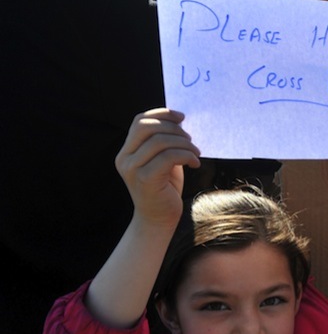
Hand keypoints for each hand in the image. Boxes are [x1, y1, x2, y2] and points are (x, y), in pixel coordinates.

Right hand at [116, 108, 199, 227]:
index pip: (140, 121)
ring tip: (196, 153)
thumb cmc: (164, 189)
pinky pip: (168, 157)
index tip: (182, 118)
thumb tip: (178, 120)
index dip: (162, 114)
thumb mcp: (163, 160)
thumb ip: (164, 142)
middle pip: (148, 127)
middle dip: (174, 129)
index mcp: (127, 151)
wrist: (158, 219)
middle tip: (191, 140)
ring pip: (160, 141)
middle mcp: (125, 158)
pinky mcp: (145, 180)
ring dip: (184, 143)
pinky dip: (186, 156)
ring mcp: (132, 169)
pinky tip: (195, 164)